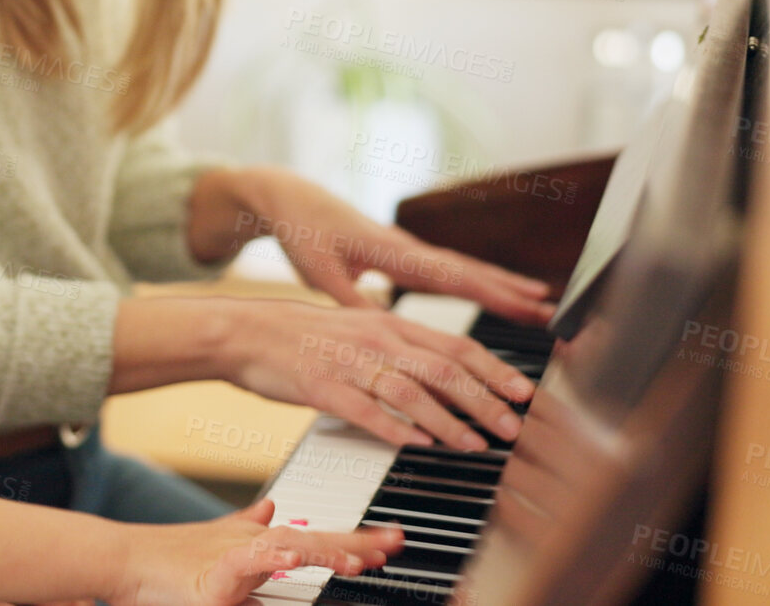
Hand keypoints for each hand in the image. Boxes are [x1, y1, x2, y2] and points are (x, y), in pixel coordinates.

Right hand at [112, 499, 401, 605]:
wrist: (121, 560)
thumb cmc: (164, 559)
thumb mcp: (216, 543)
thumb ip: (248, 528)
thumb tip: (271, 511)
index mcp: (257, 540)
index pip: (316, 537)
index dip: (354, 538)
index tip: (390, 540)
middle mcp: (251, 542)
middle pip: (314, 539)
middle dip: (358, 543)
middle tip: (395, 544)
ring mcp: (232, 556)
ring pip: (288, 549)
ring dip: (325, 552)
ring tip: (359, 560)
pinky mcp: (212, 577)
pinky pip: (247, 564)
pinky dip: (272, 559)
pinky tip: (294, 559)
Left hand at [205, 167, 555, 325]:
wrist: (289, 199)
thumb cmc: (302, 233)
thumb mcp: (321, 272)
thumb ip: (354, 302)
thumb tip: (385, 330)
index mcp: (394, 252)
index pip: (456, 277)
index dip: (494, 295)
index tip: (530, 308)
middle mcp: (409, 249)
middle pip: (471, 271)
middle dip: (511, 291)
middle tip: (552, 310)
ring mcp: (408, 250)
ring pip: (463, 268)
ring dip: (500, 284)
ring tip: (537, 300)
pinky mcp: (400, 254)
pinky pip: (446, 269)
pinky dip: (474, 280)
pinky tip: (487, 289)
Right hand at [221, 299, 534, 449]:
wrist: (246, 331)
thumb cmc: (303, 334)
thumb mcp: (359, 326)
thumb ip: (401, 345)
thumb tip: (444, 370)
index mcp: (389, 323)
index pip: (455, 345)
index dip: (495, 370)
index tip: (524, 393)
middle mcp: (376, 339)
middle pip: (444, 368)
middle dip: (485, 400)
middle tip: (512, 426)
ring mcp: (349, 363)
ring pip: (411, 392)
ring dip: (449, 422)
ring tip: (474, 445)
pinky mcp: (322, 387)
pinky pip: (365, 410)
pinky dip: (394, 429)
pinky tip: (416, 445)